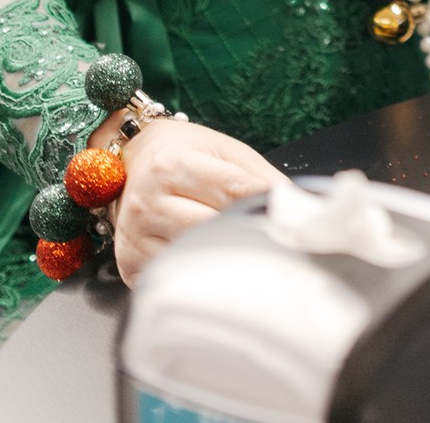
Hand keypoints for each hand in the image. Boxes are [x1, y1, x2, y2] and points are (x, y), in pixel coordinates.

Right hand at [110, 117, 288, 285]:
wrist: (131, 163)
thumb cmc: (183, 155)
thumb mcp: (224, 150)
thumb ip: (261, 177)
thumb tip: (300, 207)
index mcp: (172, 165)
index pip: (234, 191)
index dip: (268, 204)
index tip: (293, 217)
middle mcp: (147, 201)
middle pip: (215, 228)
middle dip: (247, 232)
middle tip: (272, 238)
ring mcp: (136, 236)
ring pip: (197, 258)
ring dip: (227, 257)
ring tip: (244, 249)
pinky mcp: (130, 264)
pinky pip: (175, 278)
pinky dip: (201, 275)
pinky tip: (214, 264)